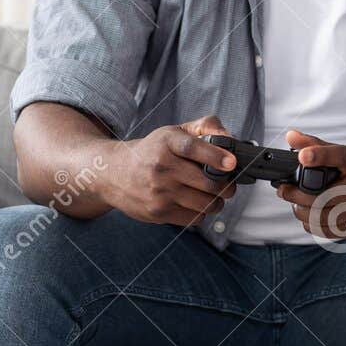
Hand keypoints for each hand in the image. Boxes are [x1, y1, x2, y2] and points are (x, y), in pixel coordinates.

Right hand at [96, 115, 239, 226]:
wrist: (113, 174)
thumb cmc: (152, 151)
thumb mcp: (174, 132)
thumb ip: (204, 127)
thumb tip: (230, 138)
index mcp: (166, 142)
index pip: (192, 148)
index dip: (215, 156)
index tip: (232, 163)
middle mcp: (160, 167)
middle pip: (207, 183)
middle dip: (226, 187)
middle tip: (229, 185)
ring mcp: (158, 192)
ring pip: (205, 204)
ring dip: (217, 202)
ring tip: (215, 196)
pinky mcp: (157, 212)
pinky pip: (194, 218)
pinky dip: (201, 212)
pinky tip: (195, 203)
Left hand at [275, 129, 345, 243]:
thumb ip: (320, 145)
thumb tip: (290, 135)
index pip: (341, 155)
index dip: (320, 156)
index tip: (302, 157)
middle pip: (324, 196)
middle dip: (296, 195)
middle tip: (284, 191)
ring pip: (324, 218)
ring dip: (302, 212)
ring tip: (295, 205)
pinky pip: (331, 231)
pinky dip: (314, 225)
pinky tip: (309, 217)